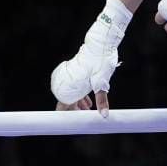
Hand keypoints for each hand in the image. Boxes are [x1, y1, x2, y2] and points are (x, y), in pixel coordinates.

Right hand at [51, 0, 131, 115]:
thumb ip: (102, 100)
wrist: (100, 43)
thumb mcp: (102, 82)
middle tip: (82, 115)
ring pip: (72, 93)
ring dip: (78, 101)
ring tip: (87, 109)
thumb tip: (104, 114)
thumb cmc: (100, 61)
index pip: (62, 104)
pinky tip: (88, 99)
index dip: (64, 114)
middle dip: (74, 109)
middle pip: (67, 100)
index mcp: (72, 86)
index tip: (68, 121)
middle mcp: (69, 81)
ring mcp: (72, 76)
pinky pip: (75, 86)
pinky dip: (80, 93)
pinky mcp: (76, 71)